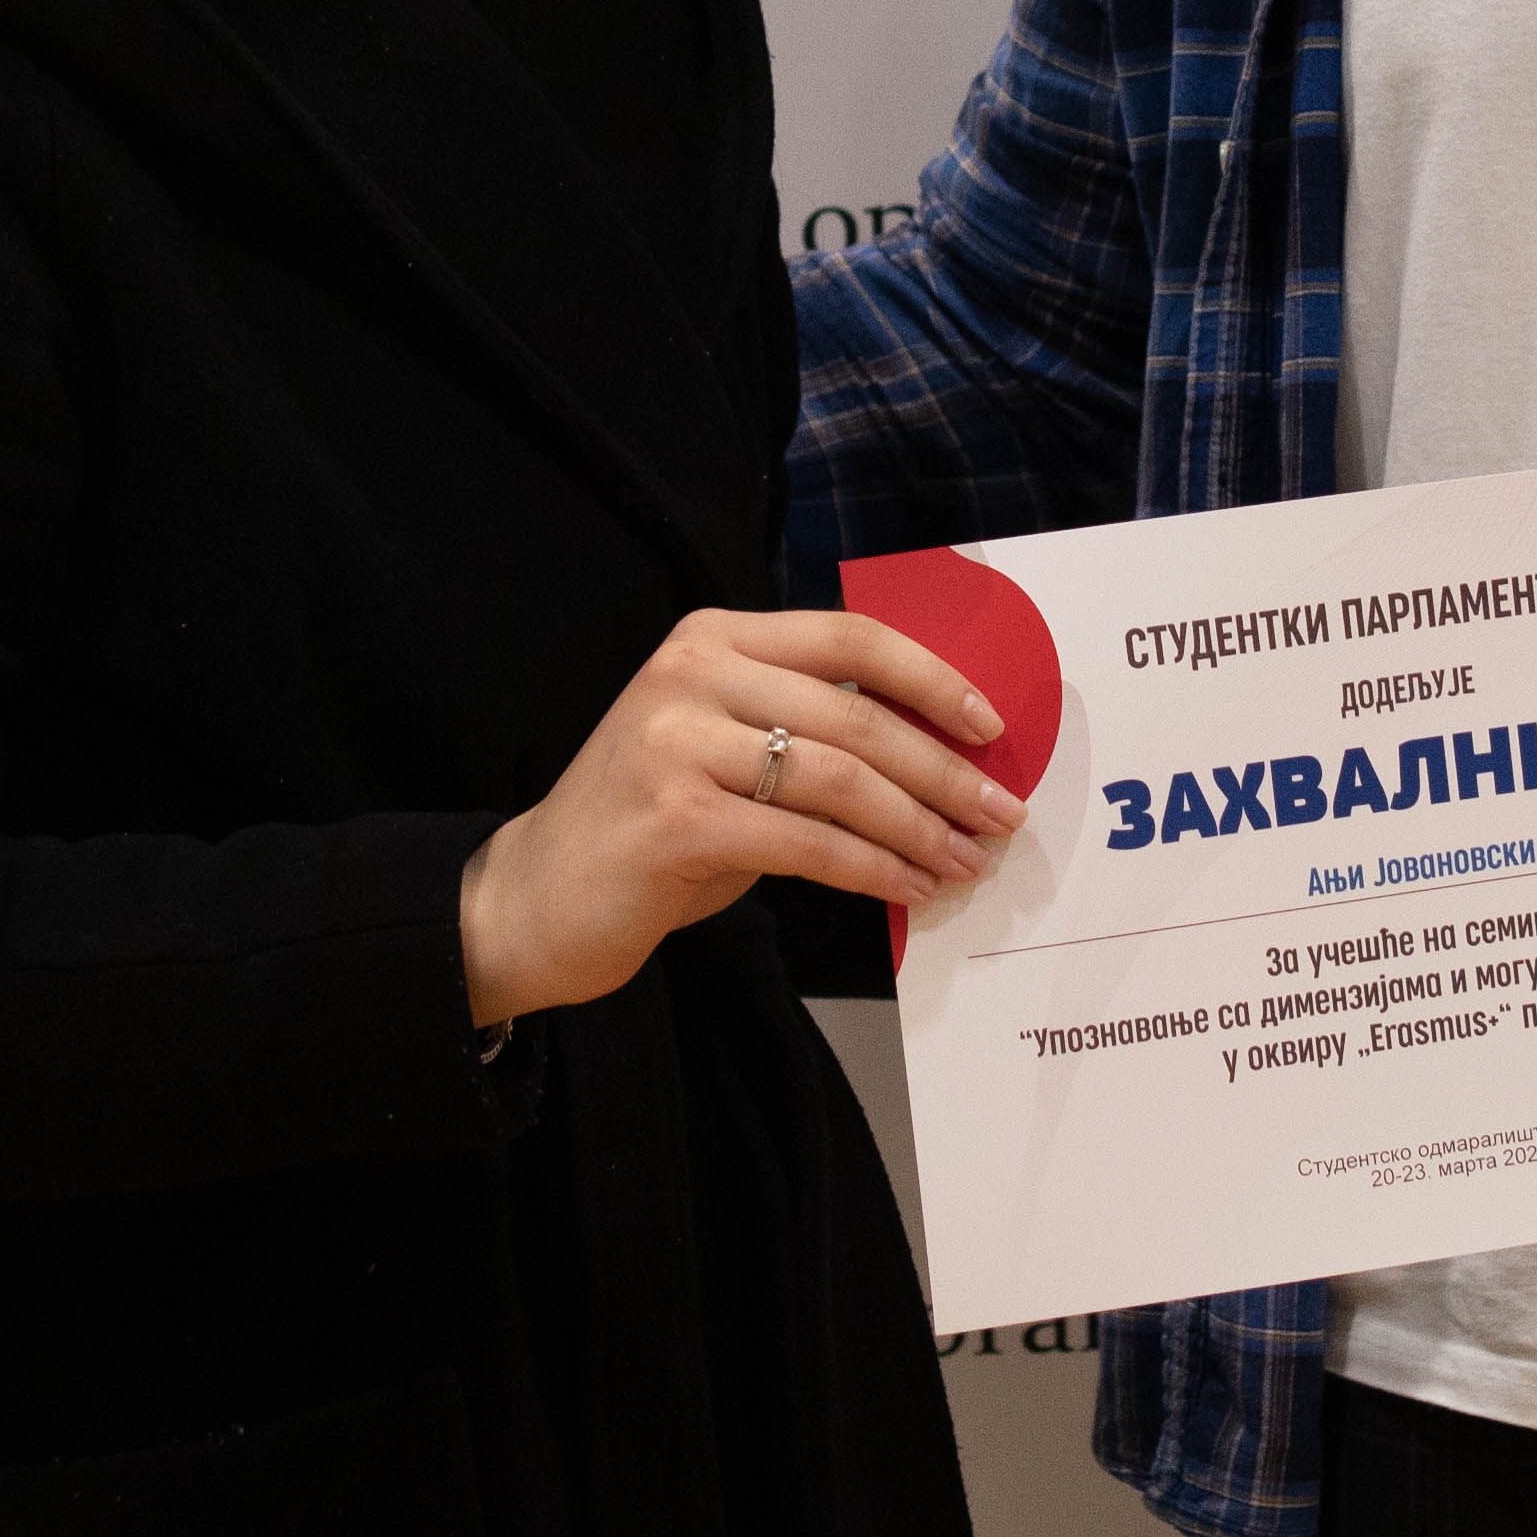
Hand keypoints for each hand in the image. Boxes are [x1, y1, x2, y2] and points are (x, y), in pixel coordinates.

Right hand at [457, 606, 1025, 1029]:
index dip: (931, 678)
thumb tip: (935, 750)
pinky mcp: (674, 818)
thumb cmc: (649, 826)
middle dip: (944, 773)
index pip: (848, 638)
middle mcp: (690, 674)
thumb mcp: (724, 749)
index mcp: (711, 639)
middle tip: (1000, 816)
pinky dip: (873, 870)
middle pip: (856, 717)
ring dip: (919, 829)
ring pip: (840, 781)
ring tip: (964, 862)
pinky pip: (807, 844)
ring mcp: (676, 743)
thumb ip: (804, 729)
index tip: (990, 726)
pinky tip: (908, 889)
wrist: (536, 898)